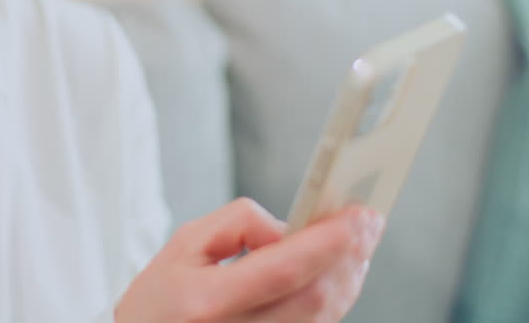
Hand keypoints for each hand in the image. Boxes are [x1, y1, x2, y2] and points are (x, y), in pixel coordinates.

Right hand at [115, 197, 383, 322]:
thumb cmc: (159, 302)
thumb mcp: (184, 246)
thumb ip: (240, 225)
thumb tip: (290, 229)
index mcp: (207, 303)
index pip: (282, 270)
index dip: (327, 242)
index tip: (358, 216)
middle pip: (315, 298)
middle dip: (350, 256)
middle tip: (369, 222)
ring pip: (323, 319)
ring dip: (349, 278)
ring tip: (360, 243)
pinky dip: (335, 301)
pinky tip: (339, 275)